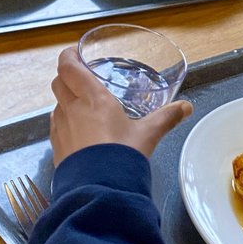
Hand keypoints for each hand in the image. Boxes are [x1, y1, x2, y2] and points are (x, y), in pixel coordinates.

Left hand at [49, 46, 191, 164]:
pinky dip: (65, 121)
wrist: (100, 190)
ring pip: (56, 104)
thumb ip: (166, 117)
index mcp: (92, 99)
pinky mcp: (57, 148)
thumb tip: (186, 107)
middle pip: (58, 82)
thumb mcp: (148, 134)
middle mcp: (71, 109)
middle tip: (82, 77)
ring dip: (65, 99)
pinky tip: (79, 131)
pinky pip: (56, 126)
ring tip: (83, 106)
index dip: (68, 56)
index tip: (75, 53)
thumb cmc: (122, 156)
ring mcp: (60, 129)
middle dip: (67, 76)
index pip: (69, 67)